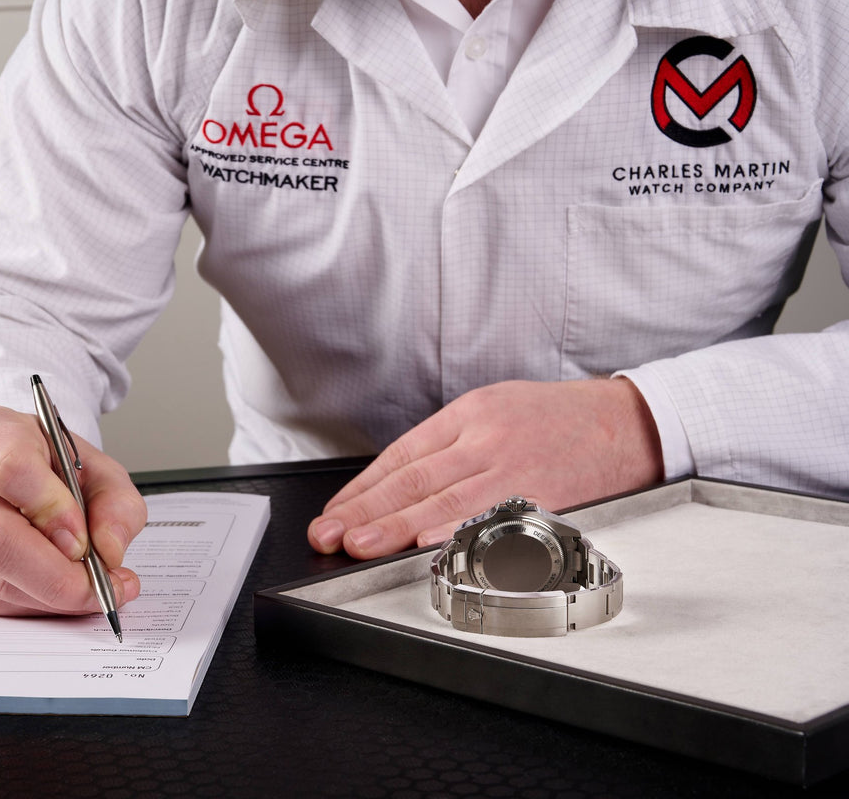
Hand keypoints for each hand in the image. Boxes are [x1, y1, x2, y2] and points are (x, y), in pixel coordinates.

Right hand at [0, 406, 146, 614]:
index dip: (52, 511)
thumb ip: (116, 505)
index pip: (12, 470)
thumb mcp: (97, 470)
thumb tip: (108, 551)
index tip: (84, 541)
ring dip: (50, 598)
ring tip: (91, 590)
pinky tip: (57, 594)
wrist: (4, 473)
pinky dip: (31, 606)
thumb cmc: (50, 469)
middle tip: (100, 587)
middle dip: (56, 576)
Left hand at [307, 378, 663, 558]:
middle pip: (414, 479)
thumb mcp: (496, 410)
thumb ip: (450, 445)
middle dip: (365, 510)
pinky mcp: (543, 497)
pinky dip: (457, 536)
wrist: (629, 423)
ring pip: (444, 500)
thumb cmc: (559, 421)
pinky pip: (493, 520)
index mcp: (470, 414)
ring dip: (396, 527)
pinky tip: (427, 549)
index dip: (363, 487)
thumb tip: (398, 485)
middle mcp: (486, 439)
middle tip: (329, 533)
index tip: (335, 511)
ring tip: (359, 545)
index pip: (402, 456)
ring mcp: (514, 468)